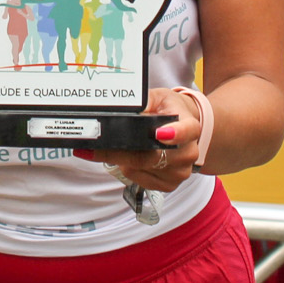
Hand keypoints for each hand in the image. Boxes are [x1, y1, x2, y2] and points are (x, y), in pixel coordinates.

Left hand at [75, 87, 200, 193]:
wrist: (185, 127)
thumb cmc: (169, 110)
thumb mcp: (158, 97)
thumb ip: (144, 102)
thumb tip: (123, 112)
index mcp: (190, 126)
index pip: (186, 131)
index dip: (174, 134)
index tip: (158, 133)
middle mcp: (188, 153)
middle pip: (151, 156)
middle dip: (118, 151)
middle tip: (93, 146)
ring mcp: (180, 172)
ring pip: (139, 169)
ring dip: (121, 159)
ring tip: (115, 146)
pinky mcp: (169, 185)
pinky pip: (139, 180)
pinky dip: (128, 169)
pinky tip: (127, 159)